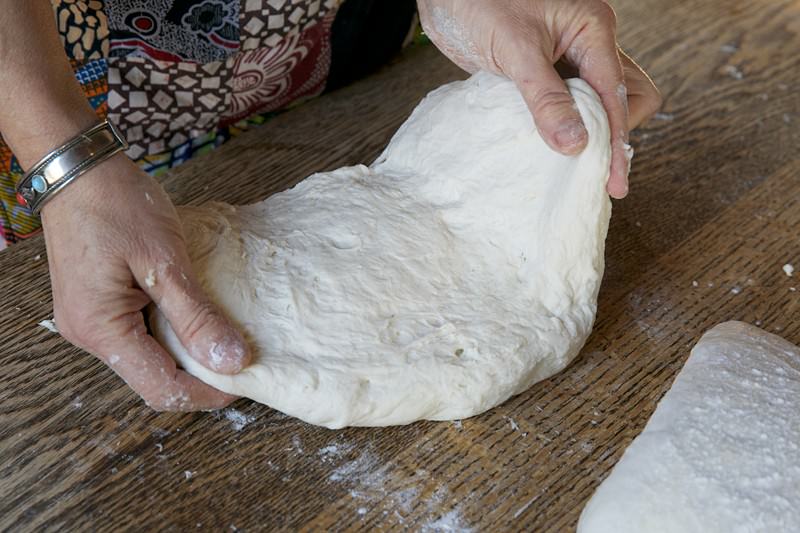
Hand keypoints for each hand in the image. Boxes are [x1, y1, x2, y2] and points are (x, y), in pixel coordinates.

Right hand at [41, 154, 250, 410]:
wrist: (78, 167)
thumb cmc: (118, 205)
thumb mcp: (166, 262)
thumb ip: (197, 318)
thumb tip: (232, 361)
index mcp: (101, 330)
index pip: (161, 387)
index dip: (207, 392)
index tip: (247, 381)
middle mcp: (89, 335)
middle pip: (153, 378)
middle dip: (199, 377)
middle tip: (242, 361)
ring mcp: (91, 321)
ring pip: (148, 357)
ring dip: (187, 354)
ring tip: (226, 338)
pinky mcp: (99, 305)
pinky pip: (140, 333)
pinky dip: (172, 333)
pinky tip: (198, 318)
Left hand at [418, 0, 661, 197]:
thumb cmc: (479, 1)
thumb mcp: (515, 49)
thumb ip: (545, 98)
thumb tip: (575, 144)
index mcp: (592, 29)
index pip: (617, 94)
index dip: (616, 140)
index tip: (612, 181)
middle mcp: (587, 42)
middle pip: (626, 95)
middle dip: (615, 133)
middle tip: (595, 170)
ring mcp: (566, 56)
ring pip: (597, 100)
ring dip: (589, 131)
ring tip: (574, 168)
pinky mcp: (542, 68)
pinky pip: (566, 100)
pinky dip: (563, 124)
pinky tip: (551, 148)